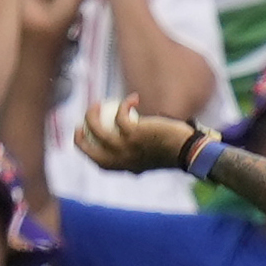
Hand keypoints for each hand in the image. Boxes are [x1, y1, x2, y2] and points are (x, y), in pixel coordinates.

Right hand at [73, 94, 202, 175]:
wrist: (187, 151)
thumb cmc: (169, 152)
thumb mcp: (145, 158)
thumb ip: (132, 155)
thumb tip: (121, 146)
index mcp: (121, 167)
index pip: (94, 159)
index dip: (82, 145)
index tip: (82, 131)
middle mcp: (119, 160)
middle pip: (87, 147)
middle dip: (78, 132)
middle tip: (82, 119)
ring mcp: (125, 147)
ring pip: (97, 128)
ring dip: (92, 113)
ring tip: (98, 103)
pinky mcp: (133, 133)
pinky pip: (120, 114)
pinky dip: (125, 104)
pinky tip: (133, 98)